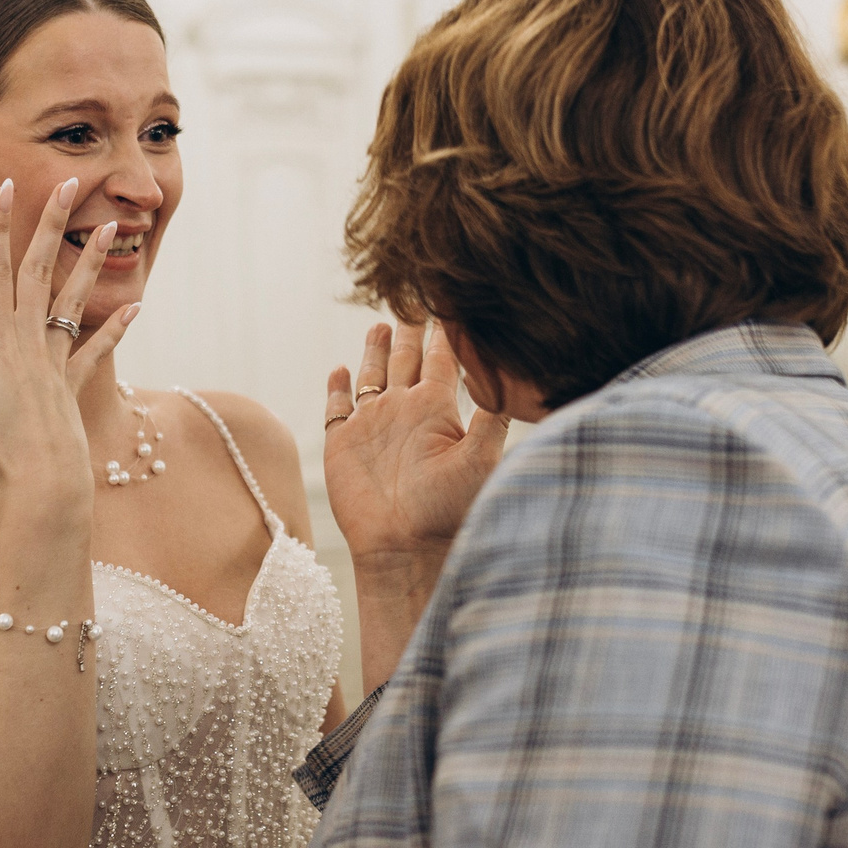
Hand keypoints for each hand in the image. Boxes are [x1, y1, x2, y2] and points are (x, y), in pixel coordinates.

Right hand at [0, 179, 138, 513]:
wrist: (42, 490)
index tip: (4, 188)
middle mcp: (31, 342)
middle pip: (41, 271)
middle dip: (51, 224)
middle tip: (68, 182)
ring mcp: (56, 363)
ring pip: (74, 301)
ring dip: (91, 262)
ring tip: (112, 226)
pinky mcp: (73, 387)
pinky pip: (96, 350)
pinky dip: (116, 328)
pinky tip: (137, 307)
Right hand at [325, 320, 507, 572]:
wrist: (403, 547)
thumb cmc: (446, 510)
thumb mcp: (480, 458)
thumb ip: (493, 416)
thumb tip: (511, 374)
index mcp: (436, 409)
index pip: (444, 359)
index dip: (447, 333)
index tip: (453, 302)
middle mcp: (405, 412)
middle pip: (408, 359)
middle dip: (411, 332)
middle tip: (416, 300)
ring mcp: (373, 426)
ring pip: (373, 375)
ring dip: (376, 351)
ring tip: (381, 325)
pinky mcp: (343, 442)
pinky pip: (337, 407)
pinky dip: (336, 387)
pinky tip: (339, 369)